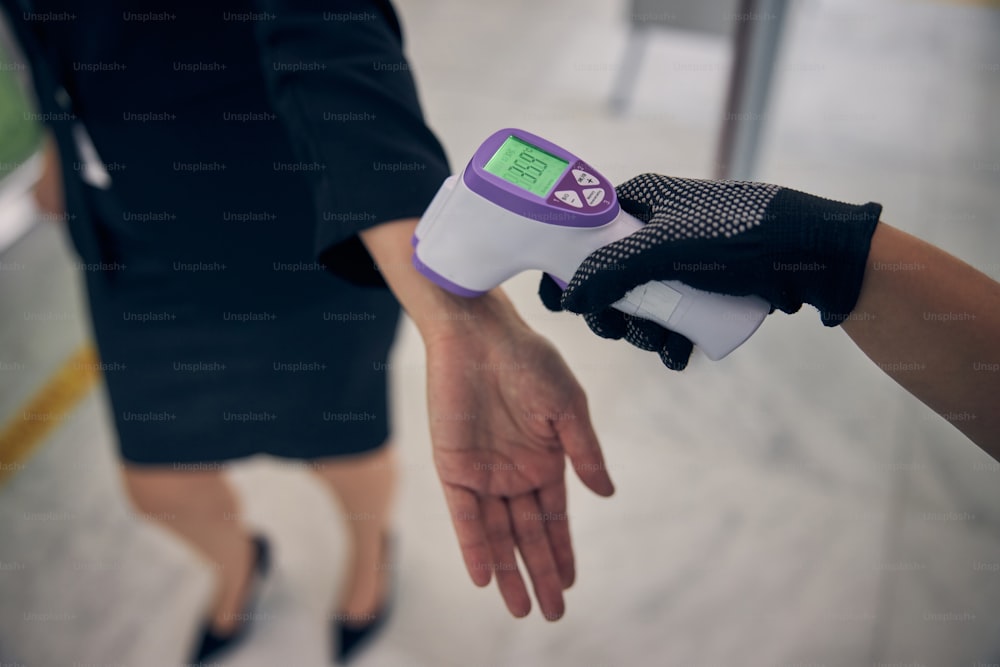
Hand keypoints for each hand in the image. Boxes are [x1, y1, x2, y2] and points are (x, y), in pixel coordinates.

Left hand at [424, 309, 613, 619]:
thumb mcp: (568, 407)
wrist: (478, 334)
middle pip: (528, 535)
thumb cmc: (528, 361)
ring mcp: (483, 473)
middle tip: (552, 614)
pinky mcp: (454, 467)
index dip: (561, 552)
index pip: (554, 518)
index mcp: (545, 460)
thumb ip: (584, 452)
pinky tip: (486, 576)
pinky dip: (474, 546)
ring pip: (497, 534)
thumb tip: (608, 494)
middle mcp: (514, 473)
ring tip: (520, 609)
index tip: (569, 585)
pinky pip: (464, 516)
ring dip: (508, 571)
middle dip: (540, 573)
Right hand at [541, 173, 881, 368]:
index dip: (567, 266)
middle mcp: (655, 226)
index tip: (559, 302)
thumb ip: (612, 269)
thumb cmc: (738, 237)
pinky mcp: (704, 284)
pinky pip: (673, 314)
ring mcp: (680, 257)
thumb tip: (569, 300)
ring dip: (643, 332)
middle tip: (618, 333)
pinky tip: (679, 356)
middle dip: (613, 312)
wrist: (812, 256)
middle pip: (609, 275)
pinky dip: (670, 338)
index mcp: (639, 201)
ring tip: (662, 347)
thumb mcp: (665, 248)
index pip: (583, 231)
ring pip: (642, 301)